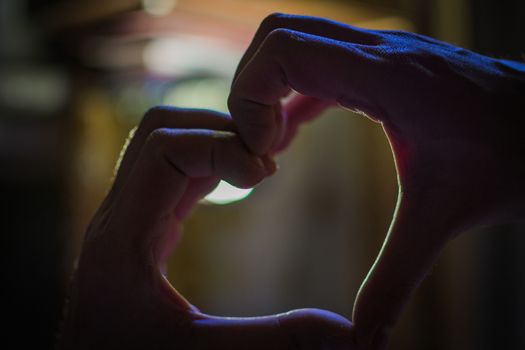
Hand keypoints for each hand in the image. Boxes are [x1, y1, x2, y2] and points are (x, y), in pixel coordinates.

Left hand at [58, 107, 353, 348]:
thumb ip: (275, 340)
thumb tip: (349, 337)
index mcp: (121, 238)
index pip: (164, 150)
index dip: (221, 148)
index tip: (266, 174)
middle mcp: (117, 217)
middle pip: (159, 130)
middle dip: (218, 131)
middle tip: (266, 162)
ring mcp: (128, 218)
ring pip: (164, 145)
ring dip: (214, 143)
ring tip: (261, 168)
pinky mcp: (142, 227)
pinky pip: (172, 173)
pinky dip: (210, 164)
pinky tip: (242, 182)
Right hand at [228, 13, 524, 348]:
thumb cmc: (509, 162)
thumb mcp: (440, 218)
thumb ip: (394, 278)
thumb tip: (363, 340)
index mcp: (386, 77)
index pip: (285, 50)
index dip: (252, 97)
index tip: (264, 152)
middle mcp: (376, 51)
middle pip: (277, 36)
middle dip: (250, 89)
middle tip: (260, 146)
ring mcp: (378, 52)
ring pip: (292, 41)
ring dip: (269, 88)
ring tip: (272, 144)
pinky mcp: (380, 66)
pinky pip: (316, 64)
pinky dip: (290, 94)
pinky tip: (291, 134)